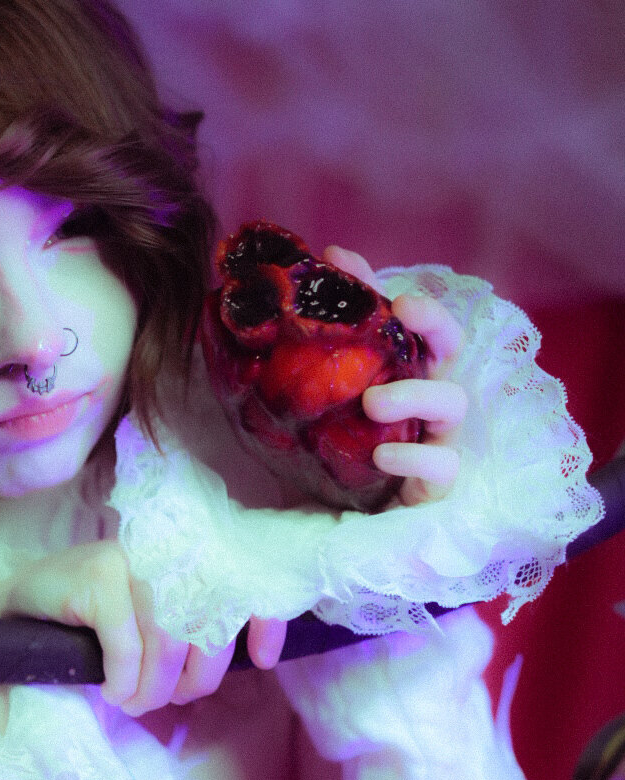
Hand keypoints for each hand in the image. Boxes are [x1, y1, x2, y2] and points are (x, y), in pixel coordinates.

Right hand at [3, 541, 286, 712]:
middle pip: (207, 629)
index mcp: (189, 559)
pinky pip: (128, 645)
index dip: (264, 623)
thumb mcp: (154, 626)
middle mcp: (167, 553)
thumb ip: (202, 631)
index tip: (264, 661)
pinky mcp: (98, 576)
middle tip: (163, 701)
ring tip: (132, 702)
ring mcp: (131, 561)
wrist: (18, 603)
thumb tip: (261, 658)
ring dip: (153, 688)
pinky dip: (123, 678)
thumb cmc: (93, 621)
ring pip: (169, 642)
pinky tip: (112, 690)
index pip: (243, 585)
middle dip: (191, 681)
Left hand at [323, 245, 466, 505]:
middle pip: (453, 354)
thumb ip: (339, 332)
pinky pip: (441, 467)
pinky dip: (413, 459)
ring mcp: (440, 442)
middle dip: (435, 327)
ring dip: (414, 395)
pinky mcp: (436, 487)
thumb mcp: (337, 390)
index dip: (421, 306)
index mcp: (415, 376)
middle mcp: (434, 403)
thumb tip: (328, 258)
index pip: (434, 330)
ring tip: (372, 402)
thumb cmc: (351, 446)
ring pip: (452, 404)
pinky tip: (382, 457)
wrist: (347, 519)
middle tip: (400, 313)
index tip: (394, 294)